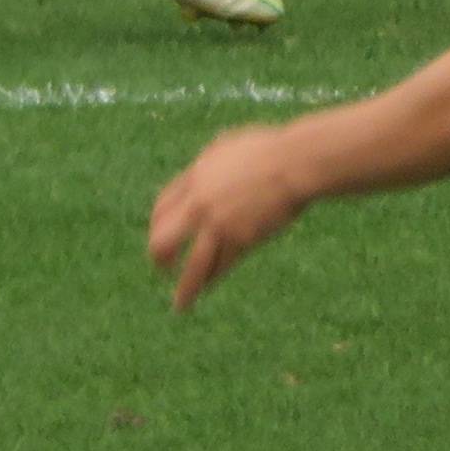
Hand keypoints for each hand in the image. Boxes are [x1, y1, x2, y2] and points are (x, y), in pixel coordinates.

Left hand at [148, 122, 307, 308]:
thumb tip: (203, 167)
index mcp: (194, 177)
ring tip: (179, 305)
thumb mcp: (227, 145)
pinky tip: (208, 288)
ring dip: (186, 288)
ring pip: (194, 265)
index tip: (158, 235)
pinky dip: (214, 280)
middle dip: (159, 257)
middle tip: (161, 268)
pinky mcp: (241, 240)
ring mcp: (218, 224)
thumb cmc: (268, 149)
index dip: (156, 224)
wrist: (293, 163)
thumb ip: (210, 161)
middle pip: (164, 238)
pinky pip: (222, 266)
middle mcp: (199, 203)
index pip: (162, 206)